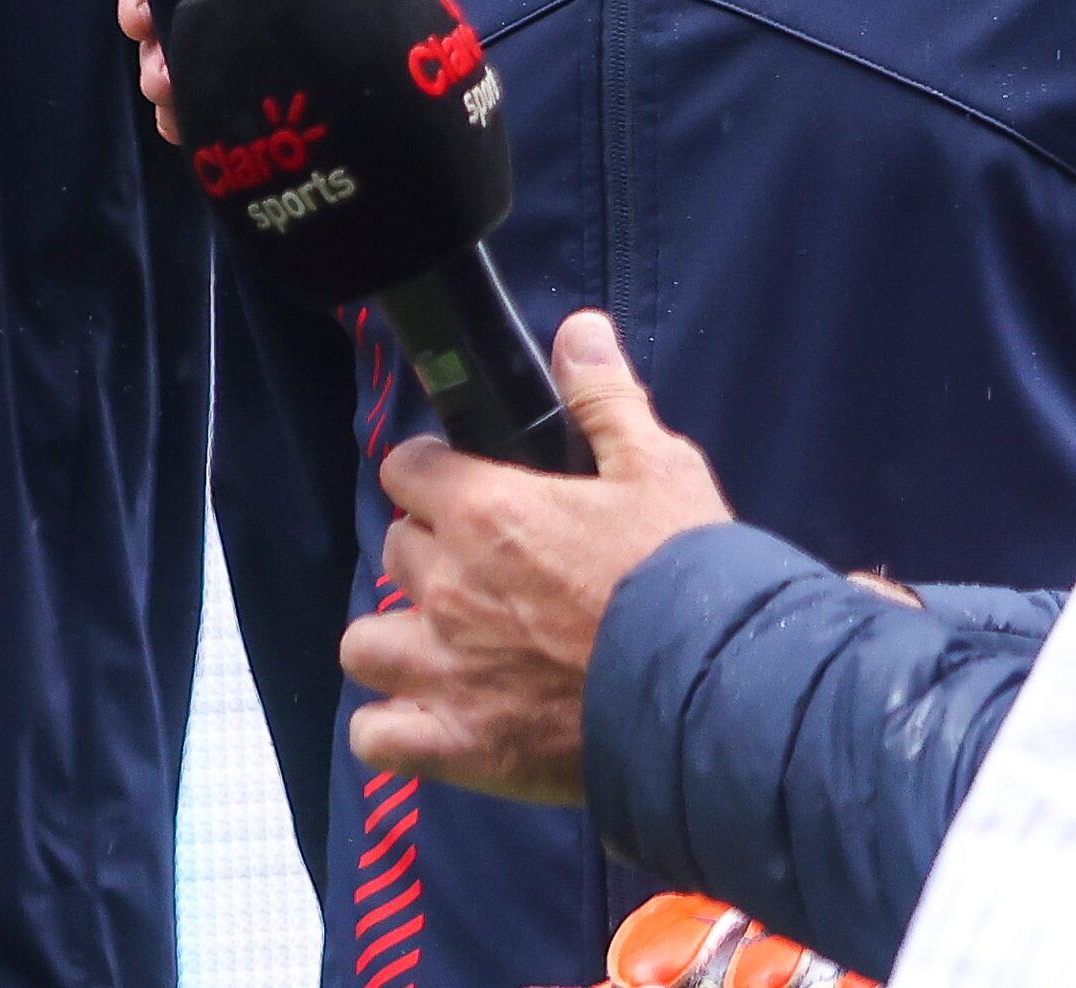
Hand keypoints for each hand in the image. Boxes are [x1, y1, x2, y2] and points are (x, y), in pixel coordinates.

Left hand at [341, 311, 733, 803]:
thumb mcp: (659, 465)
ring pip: (365, 644)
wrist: (709, 690)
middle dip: (430, 554)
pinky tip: (431, 722)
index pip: (406, 469)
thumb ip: (605, 397)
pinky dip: (395, 730)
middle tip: (484, 572)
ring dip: (398, 640)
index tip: (461, 487)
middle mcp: (447, 586)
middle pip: (395, 551)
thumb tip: (579, 330)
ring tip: (446, 648)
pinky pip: (378, 738)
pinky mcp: (457, 745)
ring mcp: (444, 670)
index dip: (433, 474)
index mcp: (486, 511)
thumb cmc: (682, 574)